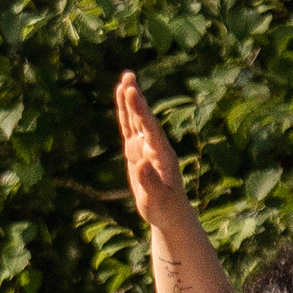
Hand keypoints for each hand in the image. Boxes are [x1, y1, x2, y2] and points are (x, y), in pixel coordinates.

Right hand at [116, 71, 186, 227]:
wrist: (169, 213)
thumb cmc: (165, 208)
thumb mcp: (158, 199)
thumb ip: (151, 182)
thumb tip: (141, 163)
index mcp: (162, 155)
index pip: (150, 129)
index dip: (141, 111)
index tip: (133, 93)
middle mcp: (155, 146)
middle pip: (144, 118)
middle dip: (136, 99)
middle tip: (129, 78)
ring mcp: (146, 147)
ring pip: (136, 119)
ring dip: (131, 100)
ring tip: (126, 78)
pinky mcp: (136, 151)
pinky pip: (129, 128)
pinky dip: (125, 113)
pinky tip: (122, 96)